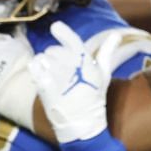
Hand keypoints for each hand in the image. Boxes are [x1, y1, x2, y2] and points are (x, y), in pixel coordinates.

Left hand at [29, 21, 111, 143]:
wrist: (81, 122)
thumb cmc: (94, 97)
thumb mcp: (104, 73)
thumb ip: (107, 51)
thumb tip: (117, 34)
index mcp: (83, 59)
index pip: (69, 37)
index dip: (61, 30)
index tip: (56, 27)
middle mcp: (68, 64)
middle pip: (52, 49)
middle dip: (55, 57)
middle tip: (62, 70)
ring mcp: (54, 74)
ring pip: (42, 57)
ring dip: (45, 65)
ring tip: (53, 77)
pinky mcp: (43, 84)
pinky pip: (34, 66)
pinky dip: (36, 70)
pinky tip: (43, 79)